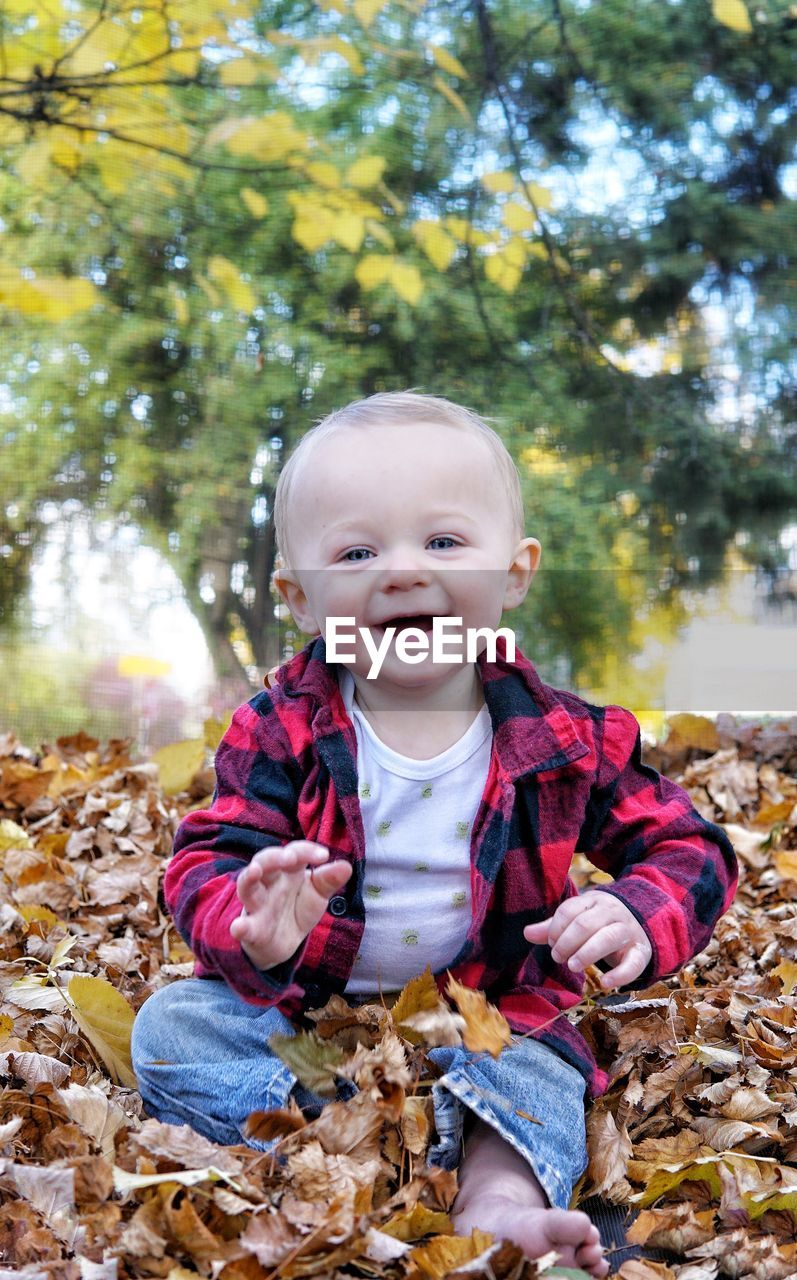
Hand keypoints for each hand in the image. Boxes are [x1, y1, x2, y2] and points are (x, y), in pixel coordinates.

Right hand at [229, 840, 352, 971]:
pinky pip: (244, 926)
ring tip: (254, 871)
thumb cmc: (297, 909)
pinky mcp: (252, 930)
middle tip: (290, 857)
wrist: (281, 943)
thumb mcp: (317, 895)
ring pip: (247, 887)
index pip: (294, 852)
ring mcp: (257, 905)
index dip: (306, 850)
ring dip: (249, 878)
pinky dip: (240, 927)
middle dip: (275, 857)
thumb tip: (347, 866)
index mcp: (288, 871)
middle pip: (265, 861)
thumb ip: (328, 881)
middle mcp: (269, 883)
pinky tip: (239, 927)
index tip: (324, 856)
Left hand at [523, 891, 652, 989]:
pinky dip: (620, 975)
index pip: (570, 910)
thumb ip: (553, 927)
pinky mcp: (641, 952)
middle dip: (568, 942)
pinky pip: (633, 963)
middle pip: (587, 923)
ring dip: (587, 953)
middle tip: (558, 957)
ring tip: (572, 966)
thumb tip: (526, 933)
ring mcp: (628, 931)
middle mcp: (612, 913)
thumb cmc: (600, 923)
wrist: (641, 923)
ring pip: (608, 938)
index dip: (556, 928)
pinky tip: (605, 984)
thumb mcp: (578, 919)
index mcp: (593, 901)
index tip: (550, 942)